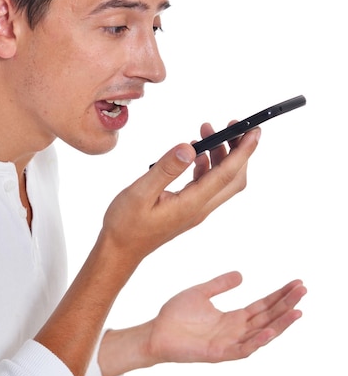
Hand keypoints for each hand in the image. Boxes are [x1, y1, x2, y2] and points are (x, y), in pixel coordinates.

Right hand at [100, 124, 260, 265]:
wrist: (120, 250)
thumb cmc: (126, 224)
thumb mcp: (140, 192)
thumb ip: (166, 169)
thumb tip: (188, 148)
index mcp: (192, 204)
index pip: (227, 175)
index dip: (243, 152)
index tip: (254, 132)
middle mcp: (199, 208)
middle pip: (233, 178)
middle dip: (238, 150)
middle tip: (233, 125)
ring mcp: (195, 209)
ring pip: (221, 180)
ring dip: (220, 155)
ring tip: (206, 132)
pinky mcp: (188, 208)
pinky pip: (207, 184)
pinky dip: (207, 164)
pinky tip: (195, 153)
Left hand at [144, 272, 306, 363]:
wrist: (155, 332)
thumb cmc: (175, 315)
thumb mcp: (200, 293)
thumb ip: (220, 285)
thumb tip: (242, 274)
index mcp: (233, 318)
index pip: (263, 306)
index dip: (279, 296)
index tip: (296, 284)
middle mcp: (235, 331)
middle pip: (267, 318)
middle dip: (286, 305)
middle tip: (303, 291)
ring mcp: (229, 343)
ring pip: (261, 334)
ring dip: (280, 324)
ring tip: (296, 312)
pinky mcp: (218, 353)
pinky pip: (242, 350)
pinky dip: (256, 342)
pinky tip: (269, 332)